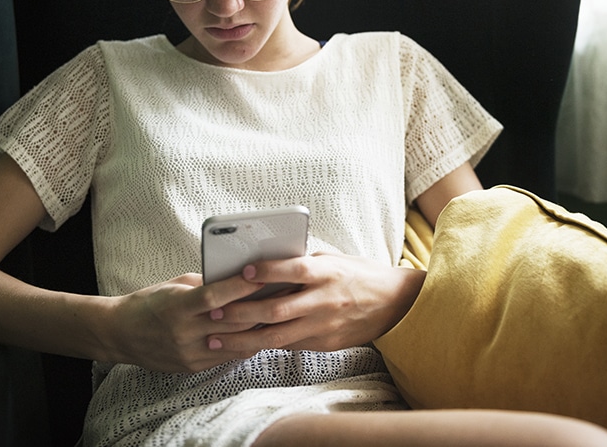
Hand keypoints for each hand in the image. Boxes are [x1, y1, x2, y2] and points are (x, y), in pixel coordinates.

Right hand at [103, 271, 268, 373]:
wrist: (120, 334)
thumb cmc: (149, 303)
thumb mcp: (174, 285)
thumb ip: (205, 283)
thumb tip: (237, 277)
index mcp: (177, 307)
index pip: (214, 297)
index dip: (240, 287)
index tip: (262, 276)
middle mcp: (183, 333)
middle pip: (230, 322)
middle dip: (259, 308)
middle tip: (282, 294)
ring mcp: (189, 353)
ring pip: (234, 342)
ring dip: (258, 328)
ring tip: (278, 314)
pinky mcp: (193, 366)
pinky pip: (227, 355)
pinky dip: (245, 343)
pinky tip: (260, 332)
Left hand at [203, 253, 425, 355]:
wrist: (394, 303)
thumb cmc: (357, 274)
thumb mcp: (333, 261)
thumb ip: (303, 264)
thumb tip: (264, 267)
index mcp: (327, 273)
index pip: (293, 270)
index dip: (267, 271)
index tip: (242, 272)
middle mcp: (324, 301)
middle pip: (276, 310)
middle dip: (240, 313)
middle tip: (212, 312)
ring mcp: (324, 326)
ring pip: (276, 337)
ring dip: (242, 339)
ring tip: (216, 339)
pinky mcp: (325, 344)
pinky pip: (289, 346)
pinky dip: (263, 345)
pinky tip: (240, 345)